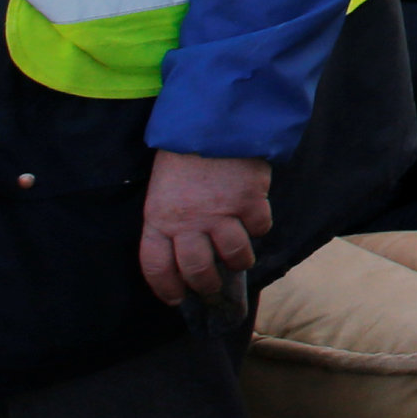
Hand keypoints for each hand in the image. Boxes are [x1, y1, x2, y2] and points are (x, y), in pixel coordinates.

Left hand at [139, 151, 271, 305]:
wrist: (213, 121)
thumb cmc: (182, 154)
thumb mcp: (162, 189)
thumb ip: (170, 219)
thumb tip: (186, 248)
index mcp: (159, 218)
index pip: (156, 267)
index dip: (166, 288)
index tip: (176, 297)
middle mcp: (188, 222)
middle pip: (197, 270)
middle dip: (207, 285)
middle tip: (213, 288)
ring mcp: (220, 214)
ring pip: (234, 256)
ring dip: (239, 261)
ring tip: (240, 259)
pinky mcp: (249, 201)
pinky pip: (260, 227)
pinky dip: (259, 226)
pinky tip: (255, 218)